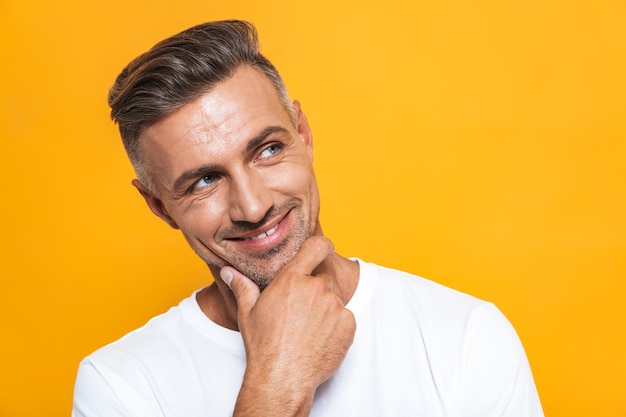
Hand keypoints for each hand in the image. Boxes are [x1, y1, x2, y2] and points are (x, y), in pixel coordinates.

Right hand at [220, 236, 355, 415]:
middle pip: (323, 281)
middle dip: (316, 293)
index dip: (322, 246)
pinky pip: (346, 318)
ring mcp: (334, 306)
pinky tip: (320, 340)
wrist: (283, 377)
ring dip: (326, 311)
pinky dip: (337, 327)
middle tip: (301, 314)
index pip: (316, 247)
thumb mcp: (248, 313)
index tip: (324, 250)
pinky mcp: (348, 324)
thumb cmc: (264, 345)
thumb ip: (242, 287)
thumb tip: (228, 272)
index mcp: (292, 279)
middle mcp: (315, 288)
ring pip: (335, 300)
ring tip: (309, 331)